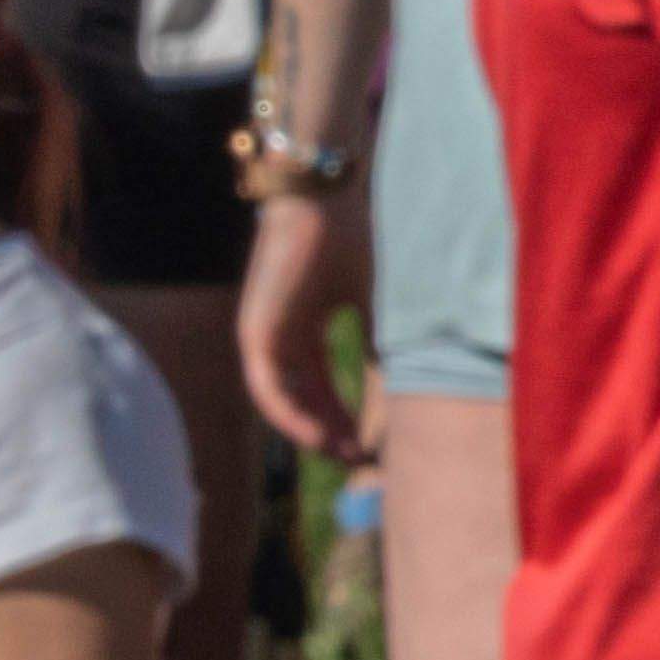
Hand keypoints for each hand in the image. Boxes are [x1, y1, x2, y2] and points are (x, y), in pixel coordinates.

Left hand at [240, 182, 376, 463]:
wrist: (322, 199)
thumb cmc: (350, 238)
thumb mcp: (372, 305)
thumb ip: (380, 347)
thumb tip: (404, 387)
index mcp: (302, 326)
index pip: (318, 386)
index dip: (344, 417)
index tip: (369, 442)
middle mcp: (278, 335)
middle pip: (301, 399)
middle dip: (330, 432)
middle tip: (360, 460)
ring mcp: (262, 335)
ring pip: (283, 401)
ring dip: (312, 432)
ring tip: (344, 454)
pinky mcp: (254, 333)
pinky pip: (268, 389)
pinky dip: (291, 416)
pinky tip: (319, 436)